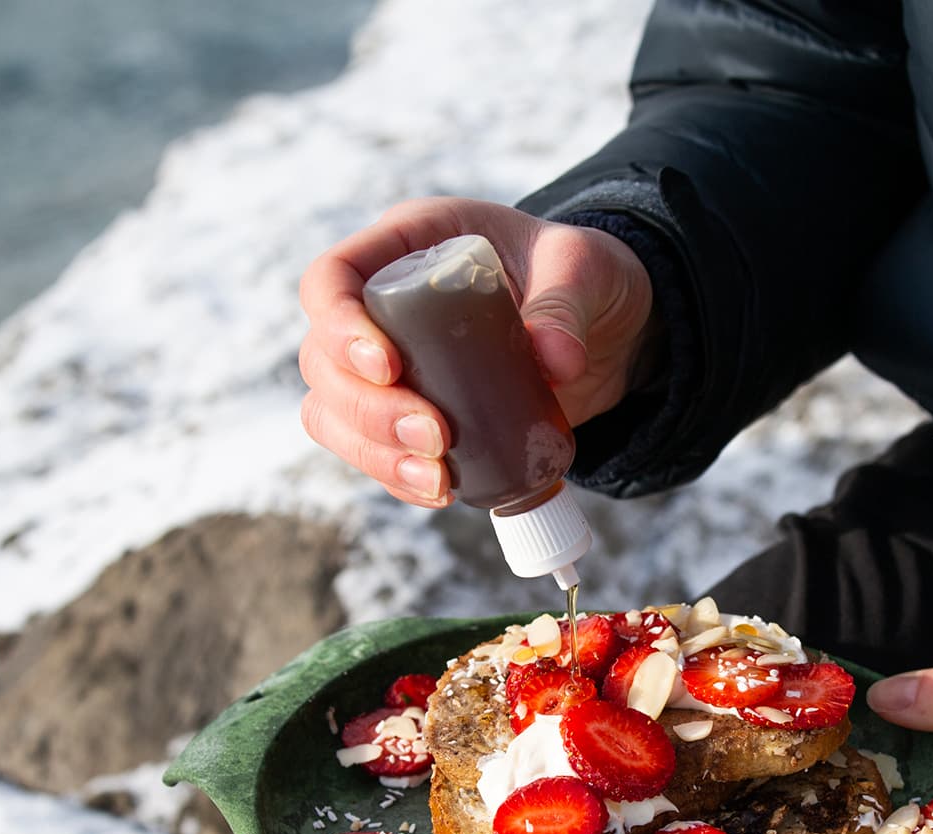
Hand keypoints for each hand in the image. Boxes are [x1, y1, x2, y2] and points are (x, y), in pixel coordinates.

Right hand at [297, 197, 657, 506]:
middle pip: (322, 360)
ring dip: (374, 453)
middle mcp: (381, 304)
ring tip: (438, 477)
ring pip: (334, 413)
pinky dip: (397, 477)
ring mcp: (391, 363)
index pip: (331, 279)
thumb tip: (556, 362)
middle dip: (367, 409)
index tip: (387, 366)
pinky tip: (443, 490)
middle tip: (434, 436)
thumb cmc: (585, 275)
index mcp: (408, 245)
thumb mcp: (586, 268)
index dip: (339, 326)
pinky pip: (373, 451)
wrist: (610, 329)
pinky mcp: (413, 413)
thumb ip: (568, 303)